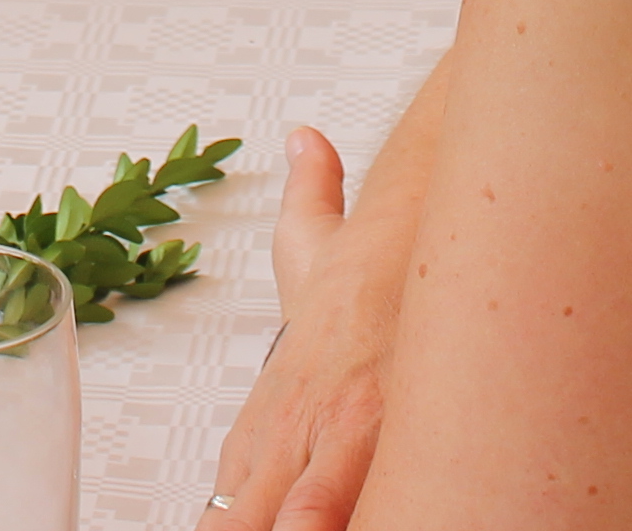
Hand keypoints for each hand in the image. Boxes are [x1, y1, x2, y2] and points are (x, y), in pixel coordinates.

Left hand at [203, 128, 391, 530]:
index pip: (232, 488)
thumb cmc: (373, 257)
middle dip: (232, 530)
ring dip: (272, 527)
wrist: (410, 227)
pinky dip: (317, 518)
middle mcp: (288, 421)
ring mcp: (325, 427)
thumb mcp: (323, 233)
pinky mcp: (364, 429)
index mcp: (273, 403)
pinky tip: (315, 529)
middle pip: (242, 509)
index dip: (221, 521)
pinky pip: (327, 496)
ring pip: (282, 508)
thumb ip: (310, 200)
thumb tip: (306, 140)